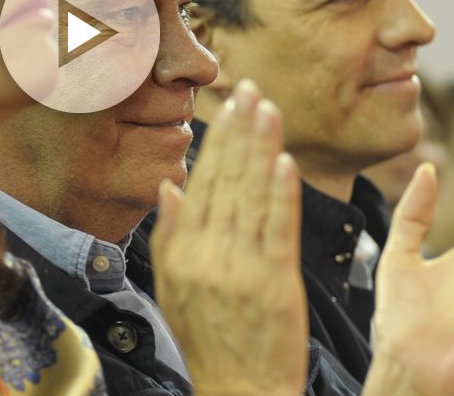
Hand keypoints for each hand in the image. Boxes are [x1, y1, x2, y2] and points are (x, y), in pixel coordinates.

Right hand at [152, 79, 307, 395]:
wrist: (239, 391)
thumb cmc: (208, 341)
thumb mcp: (172, 289)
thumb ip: (169, 235)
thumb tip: (169, 185)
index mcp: (180, 253)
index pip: (200, 184)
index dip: (218, 142)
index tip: (229, 106)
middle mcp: (206, 255)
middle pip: (226, 180)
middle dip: (240, 130)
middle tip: (251, 88)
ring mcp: (241, 268)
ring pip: (251, 195)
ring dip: (261, 147)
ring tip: (269, 108)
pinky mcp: (274, 282)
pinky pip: (277, 228)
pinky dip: (281, 192)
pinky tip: (284, 160)